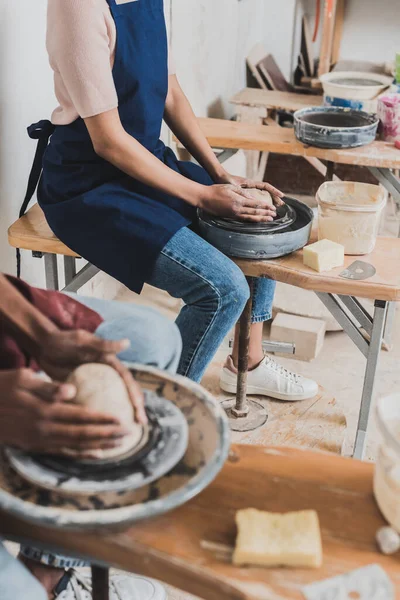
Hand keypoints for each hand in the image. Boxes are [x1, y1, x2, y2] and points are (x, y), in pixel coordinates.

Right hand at [0, 369, 128, 453]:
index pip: (80, 416)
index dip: (102, 419)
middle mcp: (45, 429)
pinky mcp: (35, 446)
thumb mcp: (21, 379)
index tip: (121, 418)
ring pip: (76, 446)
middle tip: (129, 433)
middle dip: (108, 435)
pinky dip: (81, 454)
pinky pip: (62, 453)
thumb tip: (71, 391)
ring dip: (100, 446)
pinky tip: (96, 454)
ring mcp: (40, 440)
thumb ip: (47, 387)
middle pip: (83, 434)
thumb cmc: (1, 387)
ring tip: (121, 444)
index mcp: (44, 410)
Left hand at [38, 330, 146, 424]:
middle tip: (139, 424)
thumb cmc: (63, 340)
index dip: (135, 393)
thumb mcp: (83, 341)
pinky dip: (98, 419)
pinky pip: (93, 407)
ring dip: (120, 416)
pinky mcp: (82, 392)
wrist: (43, 347)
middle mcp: (106, 375)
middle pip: (125, 393)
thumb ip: (103, 344)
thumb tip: (127, 343)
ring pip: (112, 402)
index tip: (138, 408)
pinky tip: (98, 433)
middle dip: (135, 408)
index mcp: (109, 363)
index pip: (127, 379)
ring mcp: (95, 385)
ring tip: (125, 433)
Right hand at [200, 184, 276, 221]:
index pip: (255, 204)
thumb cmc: (216, 190)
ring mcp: (233, 215)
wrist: (204, 198)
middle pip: (255, 212)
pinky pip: (243, 220)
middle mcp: (237, 210)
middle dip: (265, 214)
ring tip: (269, 220)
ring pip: (250, 218)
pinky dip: (251, 221)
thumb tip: (253, 198)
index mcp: (238, 201)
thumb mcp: (231, 188)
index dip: (265, 207)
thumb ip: (243, 193)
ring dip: (260, 219)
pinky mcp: (230, 217)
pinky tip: (256, 221)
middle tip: (274, 215)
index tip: (272, 208)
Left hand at [215, 172, 284, 206]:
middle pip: (266, 192)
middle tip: (281, 204)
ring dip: (269, 201)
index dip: (274, 191)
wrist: (219, 177)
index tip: (281, 195)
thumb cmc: (226, 180)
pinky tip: (263, 209)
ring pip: (262, 195)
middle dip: (274, 198)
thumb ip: (243, 192)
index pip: (266, 186)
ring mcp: (249, 190)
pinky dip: (261, 203)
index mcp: (251, 183)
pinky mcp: (245, 194)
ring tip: (275, 207)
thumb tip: (253, 199)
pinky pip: (256, 199)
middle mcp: (251, 186)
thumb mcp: (234, 187)